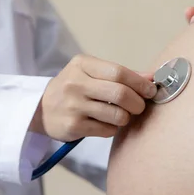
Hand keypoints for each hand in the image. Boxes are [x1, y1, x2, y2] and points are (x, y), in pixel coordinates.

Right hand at [31, 54, 156, 141]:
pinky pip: (107, 130)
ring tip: (120, 115)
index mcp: (81, 64)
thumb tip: (153, 76)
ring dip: (126, 118)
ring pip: (117, 115)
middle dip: (138, 103)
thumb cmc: (73, 88)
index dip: (140, 82)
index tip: (150, 90)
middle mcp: (75, 83)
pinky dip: (113, 128)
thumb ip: (120, 74)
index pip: (118, 72)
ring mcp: (73, 105)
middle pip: (120, 93)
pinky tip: (105, 123)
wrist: (40, 108)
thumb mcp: (90, 73)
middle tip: (139, 106)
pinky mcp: (73, 126)